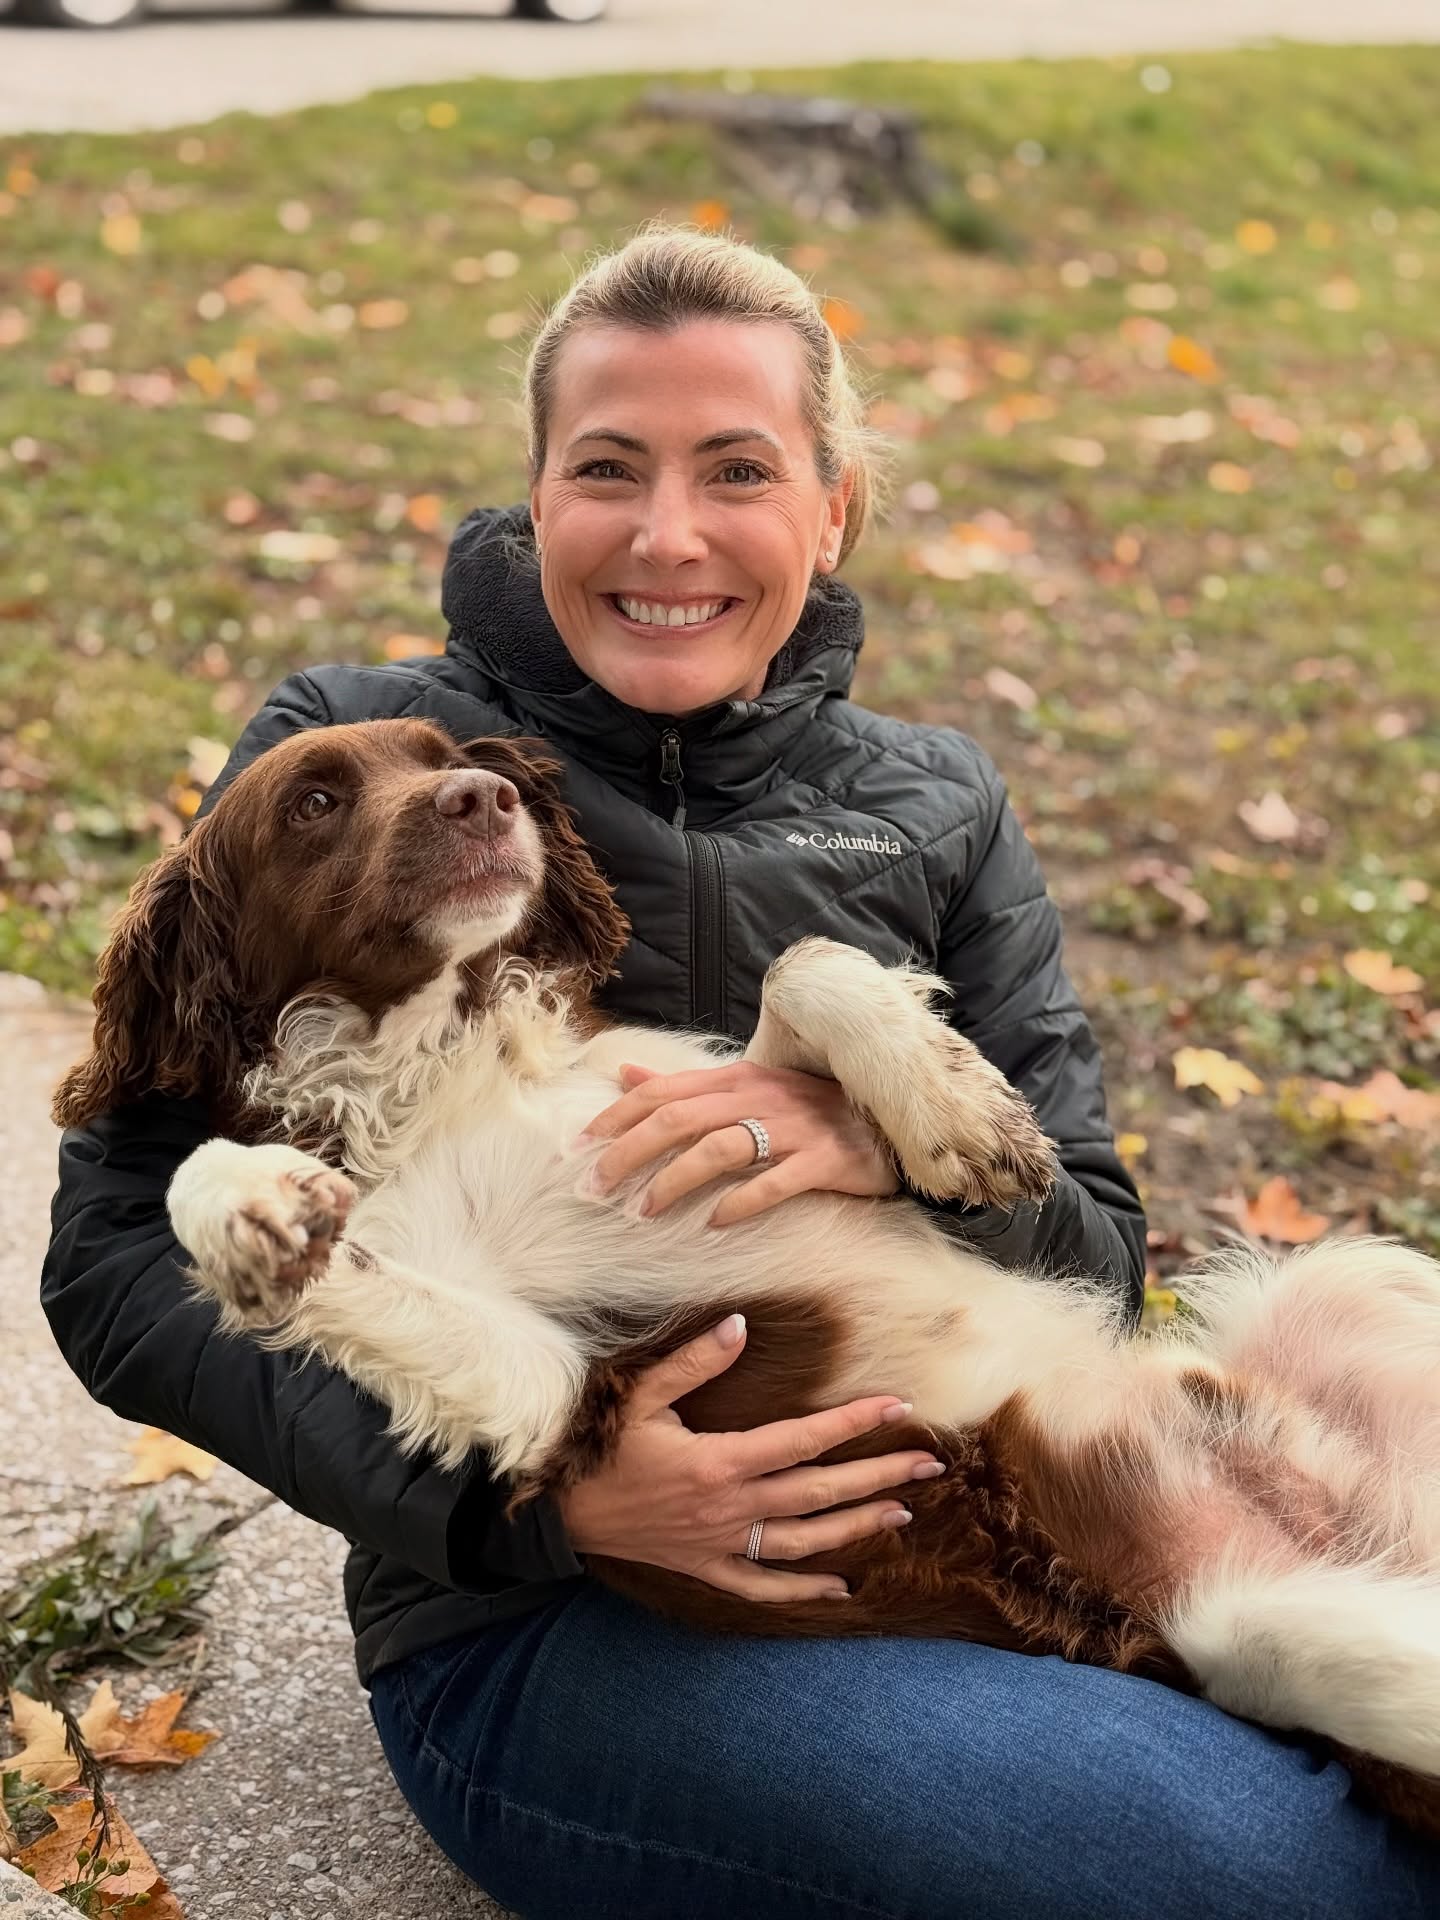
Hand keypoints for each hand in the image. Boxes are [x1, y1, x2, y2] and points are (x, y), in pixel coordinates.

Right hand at [554, 1314, 942, 1601]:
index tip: (897, 1405)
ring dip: (857, 1526)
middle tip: (929, 1463)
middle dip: (879, 1476)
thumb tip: (740, 1325)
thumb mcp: (640, 1394)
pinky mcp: (707, 1568)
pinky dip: (805, 1590)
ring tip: (904, 1512)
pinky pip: (764, 1585)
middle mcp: (731, 1507)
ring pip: (805, 1540)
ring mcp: (722, 1543)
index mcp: (720, 1461)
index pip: (803, 1438)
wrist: (563, 1514)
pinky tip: (843, 1588)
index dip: (854, 1420)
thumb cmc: (601, 1447)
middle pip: (820, 1492)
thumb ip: (693, 1362)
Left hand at [580, 1059, 898, 1226]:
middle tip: (594, 1189)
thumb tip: (624, 1073)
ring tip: (642, 1213)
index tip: (577, 1148)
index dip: (616, 1117)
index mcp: (735, 1077)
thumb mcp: (744, 1088)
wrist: (886, 1124)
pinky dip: (742, 1202)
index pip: (663, 1091)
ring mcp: (794, 1127)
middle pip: (679, 1118)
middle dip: (629, 1153)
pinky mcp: (825, 1160)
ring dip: (675, 1181)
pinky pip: (777, 1181)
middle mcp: (759, 1095)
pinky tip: (714, 1224)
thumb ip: (684, 1084)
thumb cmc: (806, 1110)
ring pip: (720, 1147)